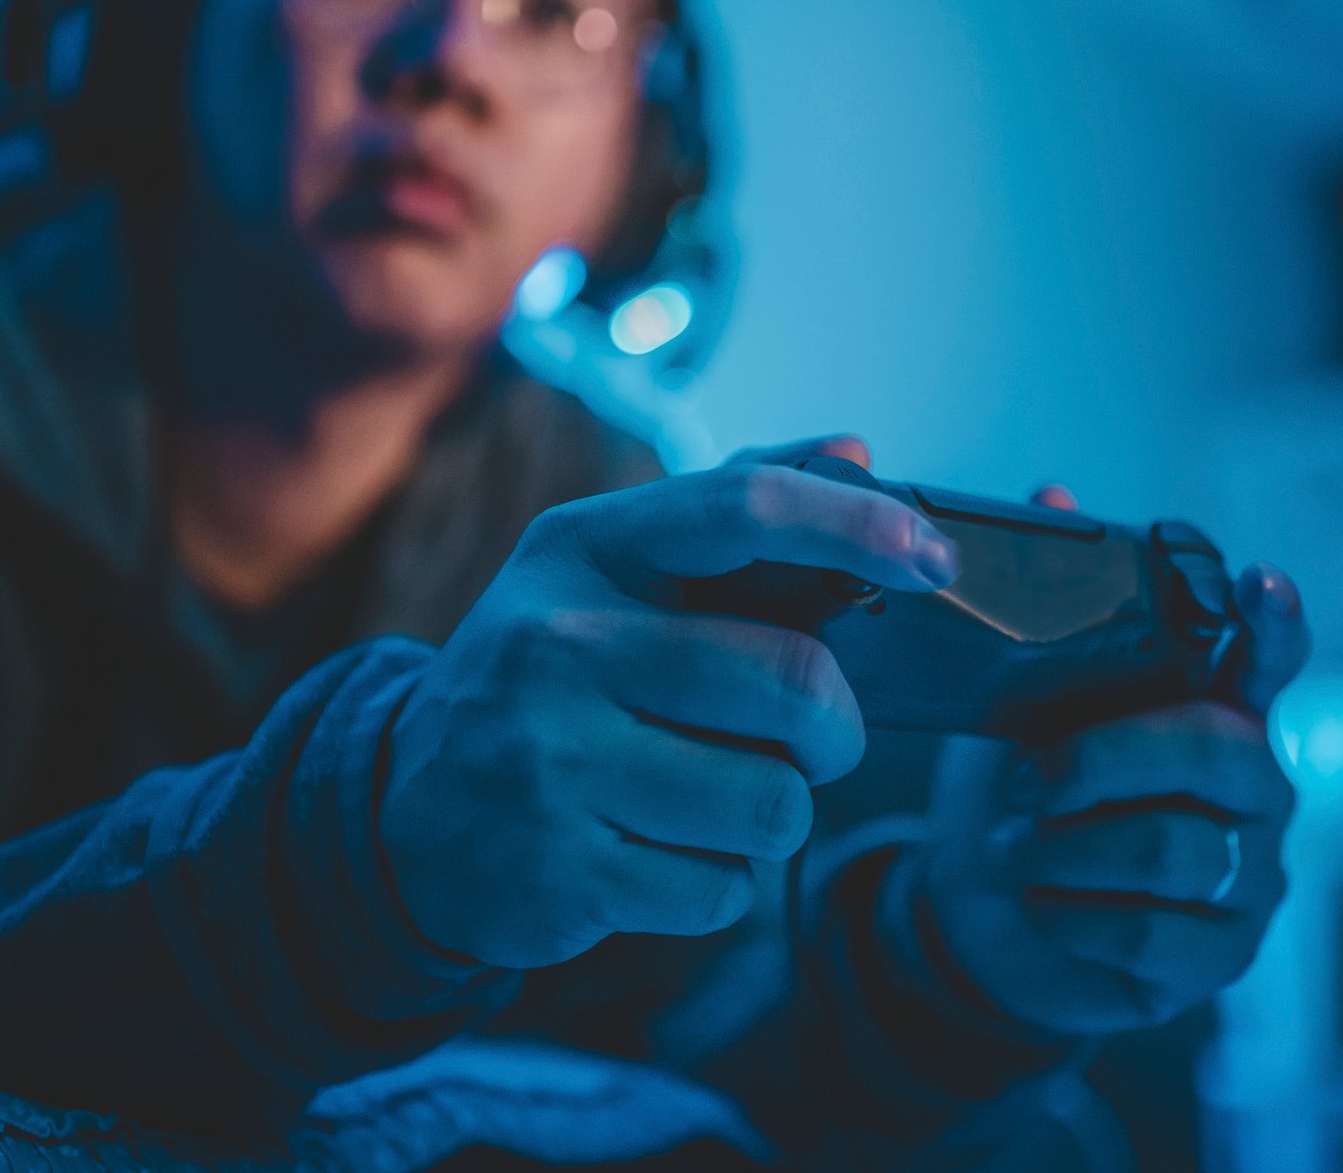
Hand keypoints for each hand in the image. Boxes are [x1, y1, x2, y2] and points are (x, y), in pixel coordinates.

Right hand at [379, 435, 954, 968]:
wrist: (406, 817)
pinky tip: (655, 850)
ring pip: (775, 803)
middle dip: (835, 729)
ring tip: (710, 797)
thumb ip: (733, 513)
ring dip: (774, 813)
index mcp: (583, 550)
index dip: (859, 527)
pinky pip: (722, 890)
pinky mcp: (561, 871)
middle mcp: (558, 645)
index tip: (936, 562)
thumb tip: (856, 451)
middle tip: (814, 739)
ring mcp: (552, 762)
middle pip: (794, 683)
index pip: (742, 508)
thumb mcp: (608, 576)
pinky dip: (717, 882)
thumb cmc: (549, 680)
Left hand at [917, 484, 1309, 1035]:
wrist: (988, 919)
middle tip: (1024, 779)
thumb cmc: (1026, 795)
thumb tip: (1050, 496)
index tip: (1263, 582)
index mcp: (1217, 711)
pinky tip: (1038, 905)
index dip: (1274, 623)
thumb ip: (1043, 610)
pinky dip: (1070, 915)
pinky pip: (1153, 932)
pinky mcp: (1218, 955)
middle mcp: (1254, 788)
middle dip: (1100, 759)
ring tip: (1012, 846)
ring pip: (1173, 847)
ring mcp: (1247, 876)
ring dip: (1068, 846)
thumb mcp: (1018, 702)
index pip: (1269, 658)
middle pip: (1210, 750)